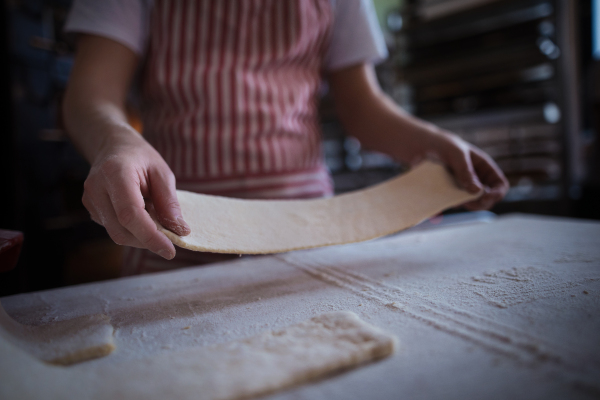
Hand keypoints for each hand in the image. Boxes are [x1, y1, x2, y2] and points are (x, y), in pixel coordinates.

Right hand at [82, 132, 189, 258]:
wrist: (113, 146)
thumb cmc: (140, 157)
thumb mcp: (162, 172)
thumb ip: (169, 202)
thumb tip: (179, 231)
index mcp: (115, 173)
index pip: (130, 214)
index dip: (150, 236)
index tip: (170, 250)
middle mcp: (96, 188)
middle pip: (121, 230)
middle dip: (148, 240)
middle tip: (171, 238)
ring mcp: (90, 200)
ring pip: (117, 234)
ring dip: (141, 236)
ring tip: (156, 219)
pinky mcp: (91, 209)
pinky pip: (114, 229)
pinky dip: (133, 230)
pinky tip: (143, 216)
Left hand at [427, 131, 508, 209]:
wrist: (422, 146)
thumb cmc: (443, 145)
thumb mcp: (456, 154)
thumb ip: (465, 171)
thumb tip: (477, 191)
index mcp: (484, 168)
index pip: (499, 185)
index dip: (496, 194)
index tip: (485, 198)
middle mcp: (476, 179)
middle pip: (487, 199)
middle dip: (479, 203)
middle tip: (466, 203)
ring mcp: (463, 187)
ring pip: (470, 203)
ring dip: (464, 205)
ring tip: (453, 199)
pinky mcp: (450, 192)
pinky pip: (454, 203)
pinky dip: (451, 204)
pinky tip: (443, 199)